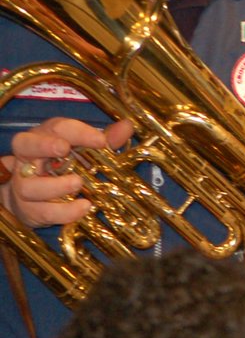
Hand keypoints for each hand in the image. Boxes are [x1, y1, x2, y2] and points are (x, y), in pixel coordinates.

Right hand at [1, 118, 132, 227]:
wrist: (35, 198)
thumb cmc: (65, 165)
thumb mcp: (86, 149)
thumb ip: (107, 138)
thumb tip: (127, 126)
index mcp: (45, 136)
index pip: (57, 127)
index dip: (78, 132)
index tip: (100, 141)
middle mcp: (28, 158)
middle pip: (24, 144)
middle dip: (44, 145)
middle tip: (64, 149)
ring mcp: (24, 184)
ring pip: (30, 185)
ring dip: (55, 185)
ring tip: (78, 183)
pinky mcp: (28, 209)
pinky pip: (42, 211)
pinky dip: (64, 211)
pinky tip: (83, 207)